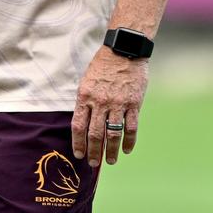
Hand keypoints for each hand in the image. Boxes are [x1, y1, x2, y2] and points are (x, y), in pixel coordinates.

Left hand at [71, 45, 148, 166]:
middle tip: (93, 163)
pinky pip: (131, 127)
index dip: (78, 143)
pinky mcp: (134, 103)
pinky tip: (127, 149)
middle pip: (95, 134)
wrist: (124, 49)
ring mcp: (118, 103)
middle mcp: (101, 101)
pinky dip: (129, 141)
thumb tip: (83, 125)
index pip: (79, 126)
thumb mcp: (87, 80)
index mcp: (85, 95)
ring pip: (113, 134)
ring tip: (110, 161)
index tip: (79, 154)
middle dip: (93, 152)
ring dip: (111, 151)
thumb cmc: (103, 65)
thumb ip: (85, 102)